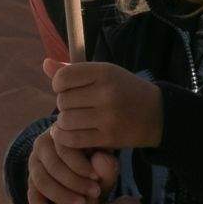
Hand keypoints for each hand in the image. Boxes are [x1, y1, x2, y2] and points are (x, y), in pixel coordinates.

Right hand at [27, 125, 118, 203]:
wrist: (89, 174)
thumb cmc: (101, 163)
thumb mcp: (106, 163)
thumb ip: (106, 163)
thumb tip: (101, 158)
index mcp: (61, 133)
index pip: (64, 147)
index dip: (80, 163)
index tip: (96, 178)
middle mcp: (43, 143)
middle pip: (52, 164)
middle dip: (73, 181)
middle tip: (94, 194)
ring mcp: (35, 162)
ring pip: (41, 179)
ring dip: (61, 195)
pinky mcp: (32, 181)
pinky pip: (33, 194)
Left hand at [47, 59, 163, 150]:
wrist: (157, 114)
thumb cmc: (125, 90)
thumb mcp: (104, 73)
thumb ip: (73, 70)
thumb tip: (45, 64)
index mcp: (104, 72)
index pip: (62, 77)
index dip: (59, 84)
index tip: (68, 88)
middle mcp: (106, 92)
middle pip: (62, 101)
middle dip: (65, 105)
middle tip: (77, 107)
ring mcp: (108, 116)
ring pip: (65, 121)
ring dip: (65, 123)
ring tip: (76, 120)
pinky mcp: (109, 137)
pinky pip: (73, 139)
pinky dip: (66, 138)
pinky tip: (72, 133)